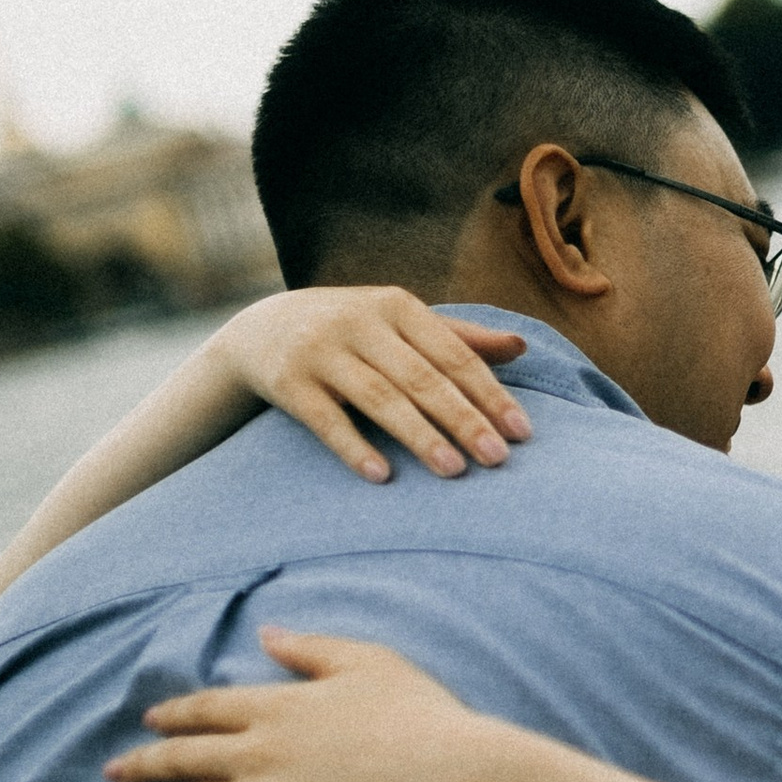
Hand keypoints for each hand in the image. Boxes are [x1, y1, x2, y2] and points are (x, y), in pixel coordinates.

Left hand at [106, 631, 486, 781]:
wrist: (450, 778)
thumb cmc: (420, 716)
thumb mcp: (367, 661)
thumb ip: (310, 647)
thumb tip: (266, 633)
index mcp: (276, 705)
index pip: (205, 708)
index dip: (173, 716)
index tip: (151, 722)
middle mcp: (256, 753)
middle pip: (182, 757)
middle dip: (143, 764)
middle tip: (114, 771)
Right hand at [213, 289, 531, 484]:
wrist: (258, 330)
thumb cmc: (351, 332)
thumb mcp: (399, 322)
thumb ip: (458, 337)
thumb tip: (523, 346)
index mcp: (396, 305)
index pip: (454, 354)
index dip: (490, 393)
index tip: (522, 433)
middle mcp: (358, 322)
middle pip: (421, 377)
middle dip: (463, 419)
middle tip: (498, 459)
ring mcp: (319, 351)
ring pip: (378, 398)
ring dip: (419, 436)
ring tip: (454, 470)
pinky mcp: (286, 381)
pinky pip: (324, 420)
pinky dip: (354, 447)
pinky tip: (383, 476)